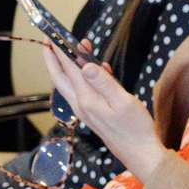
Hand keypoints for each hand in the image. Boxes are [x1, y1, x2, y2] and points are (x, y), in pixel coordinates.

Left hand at [41, 41, 166, 181]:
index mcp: (87, 99)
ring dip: (69, 65)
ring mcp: (86, 110)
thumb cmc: (135, 128)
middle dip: (53, 57)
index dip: (59, 50)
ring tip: (75, 47)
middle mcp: (82, 104)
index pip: (68, 69)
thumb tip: (84, 65)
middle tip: (48, 39)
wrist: (140, 153)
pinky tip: (95, 69)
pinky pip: (82, 91)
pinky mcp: (93, 114)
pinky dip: (84, 77)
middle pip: (60, 77)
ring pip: (70, 83)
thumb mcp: (123, 101)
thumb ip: (103, 82)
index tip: (51, 35)